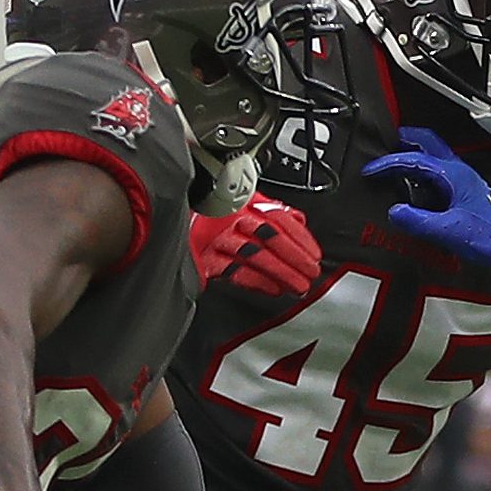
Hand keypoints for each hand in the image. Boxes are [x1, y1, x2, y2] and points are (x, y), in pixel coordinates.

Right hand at [190, 195, 320, 297]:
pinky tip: (272, 288)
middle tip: (311, 273)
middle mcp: (232, 218)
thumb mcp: (247, 204)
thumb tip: (299, 221)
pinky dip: (256, 281)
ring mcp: (218, 238)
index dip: (301, 238)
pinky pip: (234, 271)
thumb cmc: (217, 215)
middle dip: (295, 257)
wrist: (176, 220)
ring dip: (280, 272)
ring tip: (297, 285)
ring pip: (255, 255)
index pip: (279, 218)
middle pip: (270, 236)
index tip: (315, 255)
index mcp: (245, 203)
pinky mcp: (206, 259)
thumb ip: (274, 212)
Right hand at [361, 128, 490, 270]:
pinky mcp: (464, 190)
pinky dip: (422, 170)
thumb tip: (395, 212)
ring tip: (394, 163)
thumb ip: (419, 221)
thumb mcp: (449, 231)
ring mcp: (462, 179)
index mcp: (452, 175)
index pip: (413, 159)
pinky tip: (414, 185)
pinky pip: (438, 171)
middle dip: (404, 140)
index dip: (388, 163)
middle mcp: (458, 171)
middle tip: (385, 145)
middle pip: (428, 142)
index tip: (371, 171)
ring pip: (434, 154)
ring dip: (414, 153)